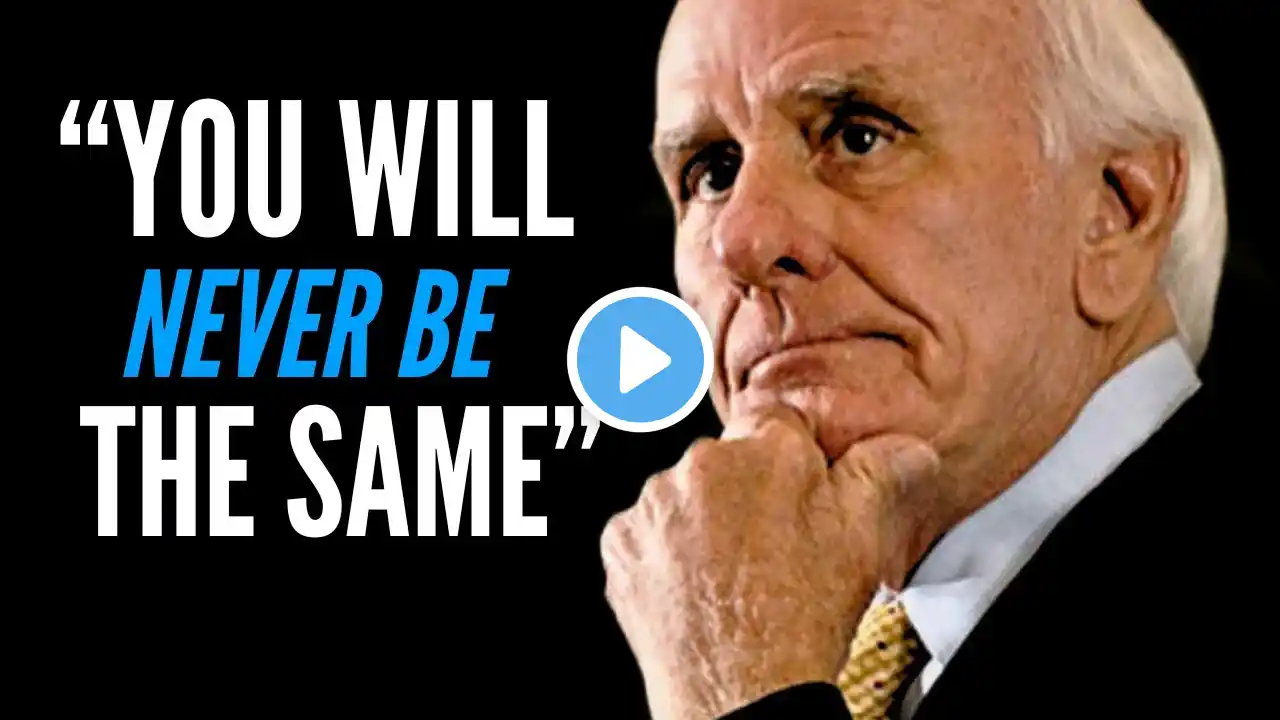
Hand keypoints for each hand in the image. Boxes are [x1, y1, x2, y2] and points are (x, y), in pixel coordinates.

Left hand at [600, 406, 941, 719]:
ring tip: (731, 575)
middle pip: (725, 460)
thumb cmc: (802, 619)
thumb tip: (907, 446)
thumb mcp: (862, 540)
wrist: (741, 693)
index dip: (789, 458)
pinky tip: (695, 587)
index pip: (775, 421)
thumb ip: (881, 473)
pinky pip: (646, 531)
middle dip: (744, 490)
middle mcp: (700, 465)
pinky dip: (664, 552)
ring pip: (682, 494)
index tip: (794, 492)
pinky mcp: (620, 541)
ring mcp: (653, 504)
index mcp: (764, 451)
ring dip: (700, 520)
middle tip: (770, 546)